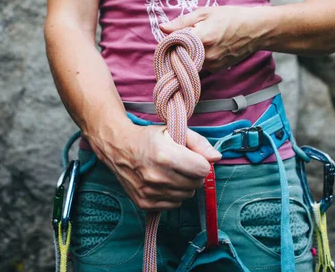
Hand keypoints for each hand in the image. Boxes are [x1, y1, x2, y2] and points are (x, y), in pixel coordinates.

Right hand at [92, 124, 221, 210]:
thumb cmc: (149, 138)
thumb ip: (199, 143)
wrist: (118, 148)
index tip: (193, 157)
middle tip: (182, 164)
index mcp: (165, 155)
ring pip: (187, 196)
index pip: (202, 170)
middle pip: (196, 184)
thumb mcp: (174, 131)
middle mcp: (157, 177)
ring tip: (172, 172)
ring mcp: (150, 192)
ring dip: (185, 185)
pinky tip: (164, 182)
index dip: (201, 162)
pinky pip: (174, 205)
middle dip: (194, 174)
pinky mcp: (145, 203)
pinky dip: (174, 195)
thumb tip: (216, 158)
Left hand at [159, 6, 265, 71]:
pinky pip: (201, 65)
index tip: (169, 39)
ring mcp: (213, 65)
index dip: (169, 43)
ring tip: (200, 41)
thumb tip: (162, 28)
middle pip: (181, 56)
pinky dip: (200, 58)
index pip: (174, 46)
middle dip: (179, 49)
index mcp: (202, 39)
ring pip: (191, 62)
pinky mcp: (217, 69)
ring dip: (189, 54)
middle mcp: (206, 55)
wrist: (254, 30)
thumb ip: (181, 22)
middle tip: (183, 39)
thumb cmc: (230, 17)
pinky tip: (208, 47)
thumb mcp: (204, 13)